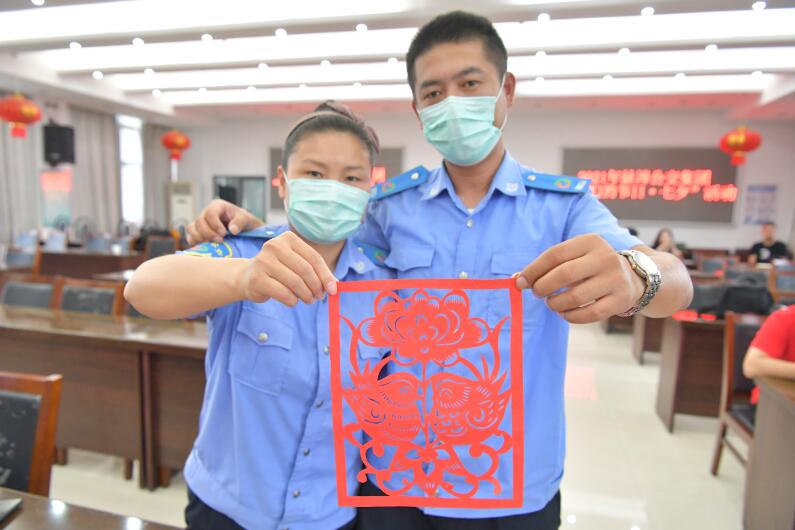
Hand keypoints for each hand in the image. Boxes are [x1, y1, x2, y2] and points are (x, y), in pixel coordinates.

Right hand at [186, 199, 263, 245]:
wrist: (244, 231)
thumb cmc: (245, 222)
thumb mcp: (247, 219)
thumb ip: (240, 222)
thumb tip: (232, 230)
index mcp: (217, 206)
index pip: (210, 213)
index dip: (215, 225)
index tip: (224, 234)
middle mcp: (206, 213)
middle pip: (199, 221)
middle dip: (208, 233)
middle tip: (220, 241)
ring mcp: (201, 223)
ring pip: (191, 229)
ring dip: (200, 238)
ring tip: (213, 244)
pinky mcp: (198, 233)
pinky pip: (190, 237)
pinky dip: (196, 243)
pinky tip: (207, 247)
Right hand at [238, 232, 337, 305]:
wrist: (247, 277)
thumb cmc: (278, 270)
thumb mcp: (296, 264)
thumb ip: (315, 271)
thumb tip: (335, 285)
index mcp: (288, 238)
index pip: (313, 257)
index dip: (326, 275)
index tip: (333, 289)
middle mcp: (274, 246)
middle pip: (305, 270)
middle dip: (316, 287)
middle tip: (319, 297)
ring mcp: (263, 261)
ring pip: (295, 282)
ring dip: (306, 295)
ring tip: (308, 300)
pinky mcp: (257, 278)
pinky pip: (283, 293)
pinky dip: (293, 300)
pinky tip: (293, 301)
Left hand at [515, 234, 645, 323]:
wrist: (633, 278)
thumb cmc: (592, 267)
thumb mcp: (574, 258)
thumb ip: (547, 266)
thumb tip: (517, 280)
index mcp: (590, 241)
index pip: (554, 254)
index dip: (534, 269)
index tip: (521, 281)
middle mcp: (605, 257)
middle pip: (564, 275)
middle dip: (543, 287)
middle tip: (537, 293)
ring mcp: (615, 279)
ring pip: (575, 297)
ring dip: (555, 303)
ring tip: (551, 303)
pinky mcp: (621, 300)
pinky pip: (589, 314)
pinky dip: (570, 316)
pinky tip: (564, 313)